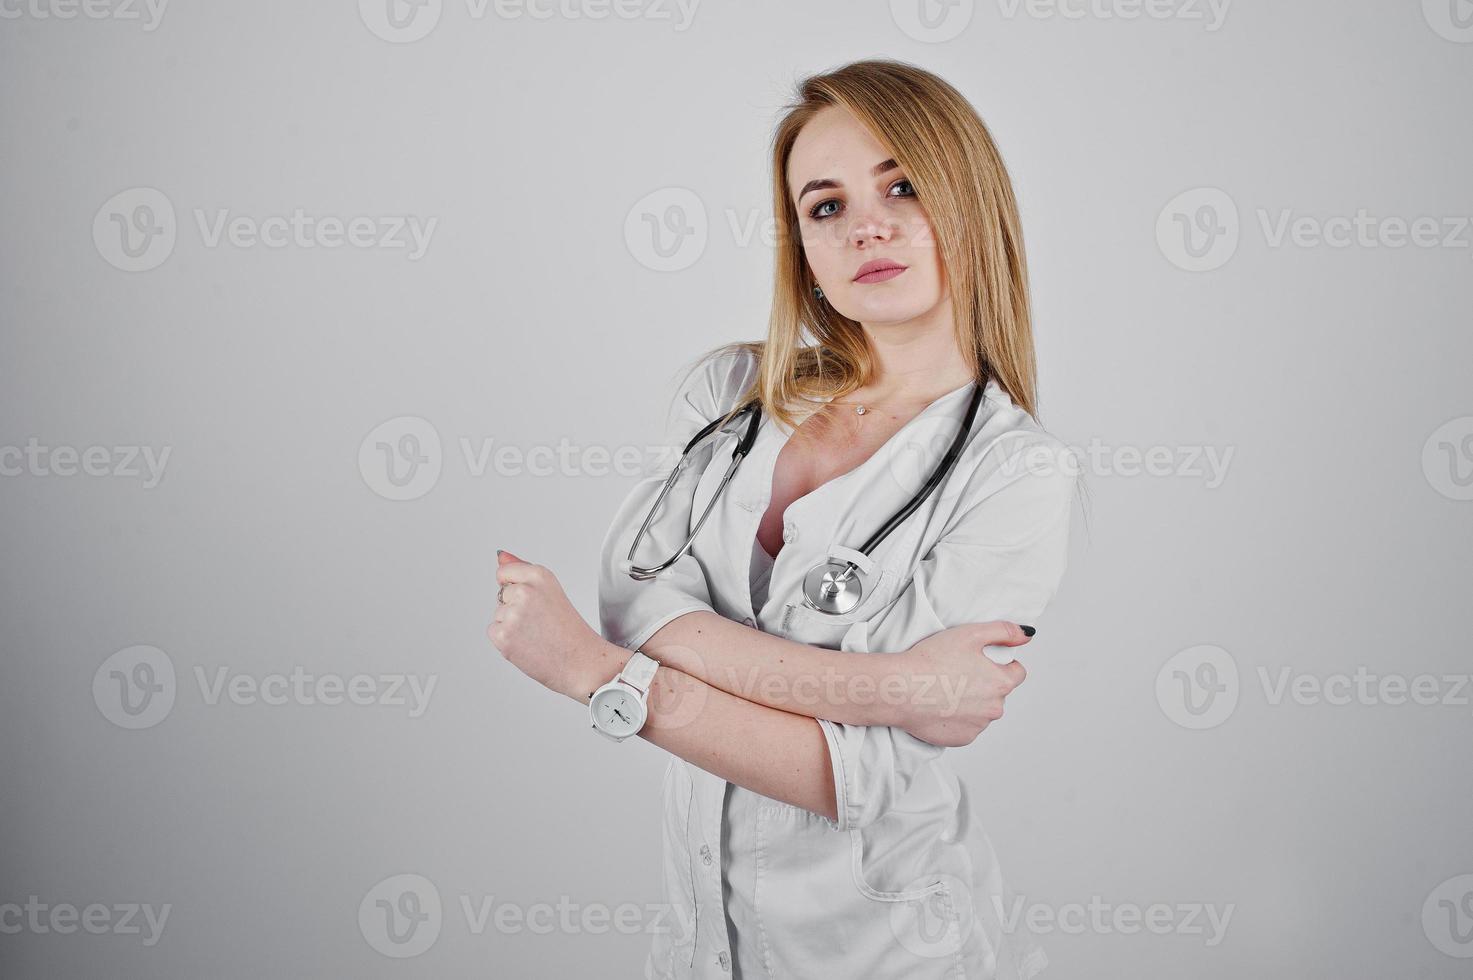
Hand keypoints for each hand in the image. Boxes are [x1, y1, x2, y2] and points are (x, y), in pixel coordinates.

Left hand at [487, 549, 612, 700]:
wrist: (581, 662)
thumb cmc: (570, 632)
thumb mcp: (550, 591)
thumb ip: (522, 571)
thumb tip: (500, 556)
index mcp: (540, 575)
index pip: (505, 572)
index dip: (516, 588)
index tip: (534, 602)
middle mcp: (525, 591)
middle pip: (501, 595)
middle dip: (515, 608)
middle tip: (540, 622)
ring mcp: (513, 614)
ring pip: (498, 614)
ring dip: (511, 626)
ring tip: (537, 634)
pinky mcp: (503, 636)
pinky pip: (493, 631)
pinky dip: (506, 640)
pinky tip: (527, 644)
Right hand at [892, 621, 1033, 746]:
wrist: (901, 689)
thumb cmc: (930, 661)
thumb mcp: (970, 633)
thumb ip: (1003, 631)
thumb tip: (1025, 635)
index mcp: (1000, 682)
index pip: (1017, 672)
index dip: (1000, 663)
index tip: (981, 661)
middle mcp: (994, 709)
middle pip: (998, 693)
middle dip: (984, 684)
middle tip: (957, 673)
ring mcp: (978, 727)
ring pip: (982, 712)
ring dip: (971, 703)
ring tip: (945, 690)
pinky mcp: (962, 739)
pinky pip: (967, 728)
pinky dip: (957, 719)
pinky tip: (941, 706)